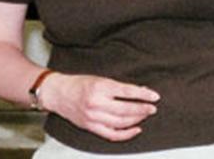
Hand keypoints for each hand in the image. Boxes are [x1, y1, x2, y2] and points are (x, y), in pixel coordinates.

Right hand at [41, 73, 159, 141]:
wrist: (58, 93)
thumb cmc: (80, 84)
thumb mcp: (100, 79)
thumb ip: (119, 87)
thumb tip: (141, 91)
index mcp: (100, 87)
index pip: (127, 92)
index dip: (143, 95)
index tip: (155, 96)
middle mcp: (96, 103)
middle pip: (125, 110)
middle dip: (142, 109)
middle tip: (152, 108)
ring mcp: (93, 117)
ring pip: (121, 123)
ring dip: (136, 120)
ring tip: (145, 115)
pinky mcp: (90, 127)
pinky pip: (111, 134)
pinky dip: (126, 134)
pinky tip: (136, 129)